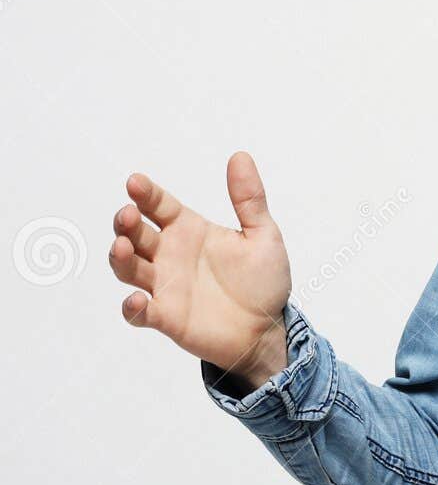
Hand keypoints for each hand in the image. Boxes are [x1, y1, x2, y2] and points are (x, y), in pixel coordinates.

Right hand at [108, 152, 292, 388]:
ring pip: (129, 268)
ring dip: (121, 257)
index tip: (135, 182)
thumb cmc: (263, 281)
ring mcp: (165, 286)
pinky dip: (133, 307)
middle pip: (136, 234)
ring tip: (122, 247)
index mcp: (189, 230)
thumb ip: (249, 199)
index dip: (145, 194)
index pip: (158, 206)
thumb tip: (240, 156)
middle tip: (128, 215)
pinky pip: (140, 313)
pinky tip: (137, 300)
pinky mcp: (166, 317)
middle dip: (126, 223)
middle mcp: (170, 255)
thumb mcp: (263, 235)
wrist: (268, 328)